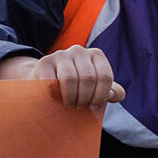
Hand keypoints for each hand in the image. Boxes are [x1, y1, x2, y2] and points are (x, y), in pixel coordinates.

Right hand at [0, 45, 126, 110]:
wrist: (47, 81)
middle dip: (85, 98)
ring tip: (70, 105)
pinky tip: (56, 99)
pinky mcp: (44, 62)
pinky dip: (55, 94)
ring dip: (71, 97)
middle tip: (80, 107)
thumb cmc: (78, 87)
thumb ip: (113, 92)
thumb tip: (113, 95)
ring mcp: (61, 54)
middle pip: (88, 78)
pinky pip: (51, 81)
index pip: (105, 77)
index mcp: (96, 54)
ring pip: (70, 78)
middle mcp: (79, 50)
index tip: (94, 107)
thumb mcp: (97, 89)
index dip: (101, 96)